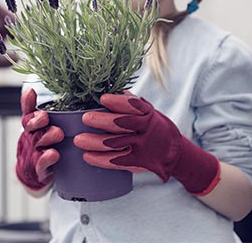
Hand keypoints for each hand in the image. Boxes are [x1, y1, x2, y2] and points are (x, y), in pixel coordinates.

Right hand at [15, 88, 63, 190]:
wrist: (33, 174)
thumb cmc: (40, 145)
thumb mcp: (38, 125)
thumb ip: (34, 108)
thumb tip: (30, 89)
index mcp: (31, 127)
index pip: (27, 113)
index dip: (28, 104)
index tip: (32, 93)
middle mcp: (31, 139)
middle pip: (32, 128)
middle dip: (37, 121)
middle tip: (45, 117)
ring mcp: (34, 154)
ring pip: (37, 144)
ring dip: (46, 138)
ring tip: (57, 133)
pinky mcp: (39, 170)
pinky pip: (41, 164)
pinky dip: (46, 159)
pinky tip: (53, 154)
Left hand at [74, 93, 220, 195]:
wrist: (173, 150)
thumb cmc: (150, 125)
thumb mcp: (145, 110)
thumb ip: (128, 102)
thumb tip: (107, 89)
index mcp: (147, 113)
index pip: (134, 106)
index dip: (118, 102)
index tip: (103, 98)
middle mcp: (146, 130)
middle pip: (123, 125)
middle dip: (103, 121)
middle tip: (85, 118)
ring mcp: (142, 147)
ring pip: (117, 144)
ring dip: (96, 142)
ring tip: (79, 140)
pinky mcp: (138, 162)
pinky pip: (118, 161)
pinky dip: (101, 159)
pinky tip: (87, 156)